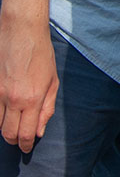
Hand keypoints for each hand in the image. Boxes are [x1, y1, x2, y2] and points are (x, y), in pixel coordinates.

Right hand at [0, 20, 58, 152]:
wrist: (22, 32)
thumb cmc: (41, 55)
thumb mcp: (52, 82)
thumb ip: (46, 109)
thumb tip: (39, 130)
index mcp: (33, 99)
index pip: (25, 133)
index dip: (25, 145)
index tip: (27, 148)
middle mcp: (13, 99)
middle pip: (7, 133)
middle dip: (14, 140)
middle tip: (20, 139)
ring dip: (5, 127)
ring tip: (14, 123)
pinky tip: (5, 111)